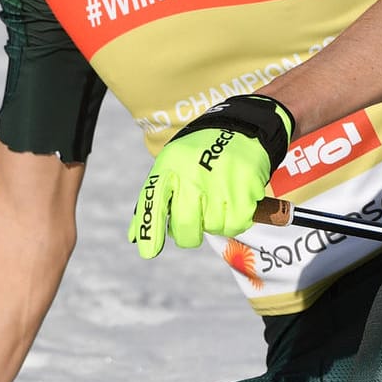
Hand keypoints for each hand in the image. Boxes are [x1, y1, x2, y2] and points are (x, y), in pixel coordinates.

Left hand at [130, 95, 293, 258]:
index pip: (154, 200)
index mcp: (171, 165)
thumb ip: (152, 201)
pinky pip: (236, 225)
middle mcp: (194, 173)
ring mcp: (222, 181)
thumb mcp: (170, 166)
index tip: (149, 252)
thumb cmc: (199, 156)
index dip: (150, 229)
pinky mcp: (246, 188)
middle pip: (186, 225)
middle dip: (187, 236)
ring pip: (213, 228)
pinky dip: (234, 221)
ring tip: (216, 202)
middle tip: (192, 229)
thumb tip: (134, 237)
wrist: (241, 129)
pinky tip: (232, 203)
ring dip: (214, 223)